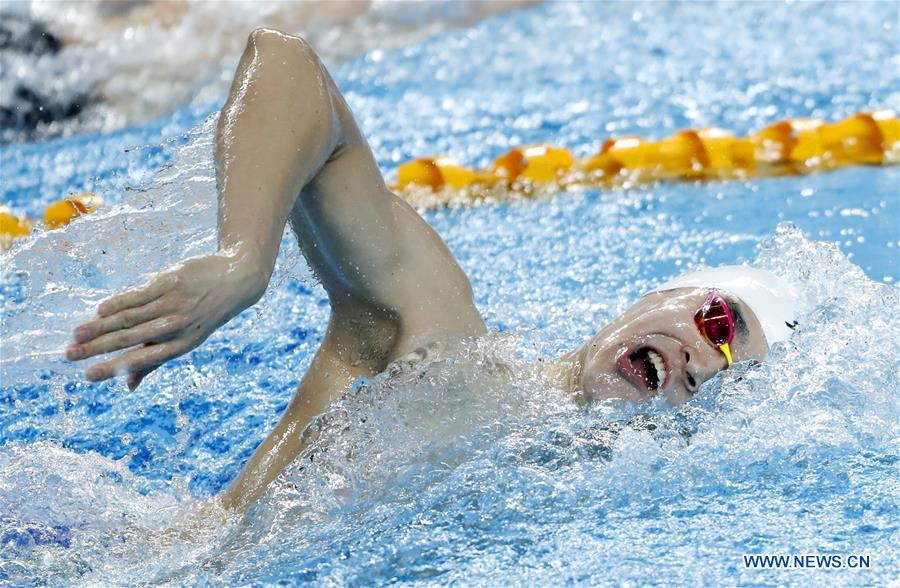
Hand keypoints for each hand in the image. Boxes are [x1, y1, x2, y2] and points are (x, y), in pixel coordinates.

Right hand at [67, 250, 268, 389]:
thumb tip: (128, 386)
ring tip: (76, 334)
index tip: (88, 376)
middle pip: (130, 339)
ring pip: (130, 317)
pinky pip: (139, 295)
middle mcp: (176, 326)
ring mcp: (173, 303)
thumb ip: (155, 361)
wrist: (235, 279)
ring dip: (100, 326)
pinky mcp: (170, 282)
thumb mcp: (187, 340)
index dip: (114, 368)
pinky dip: (119, 303)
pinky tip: (100, 310)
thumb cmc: (204, 314)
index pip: (141, 360)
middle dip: (97, 349)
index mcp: (180, 345)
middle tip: (70, 355)